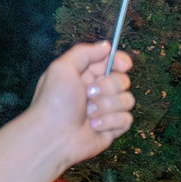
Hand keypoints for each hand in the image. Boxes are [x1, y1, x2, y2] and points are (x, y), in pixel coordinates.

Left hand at [23, 43, 135, 165]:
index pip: (113, 62)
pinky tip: (93, 126)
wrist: (53, 135)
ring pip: (127, 100)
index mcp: (86, 75)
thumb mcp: (62, 68)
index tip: (123, 65)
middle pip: (123, 81)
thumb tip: (107, 46)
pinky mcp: (114, 127)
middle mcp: (98, 91)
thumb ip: (84, 52)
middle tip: (89, 93)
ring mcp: (107, 110)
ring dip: (106, 106)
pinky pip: (126, 119)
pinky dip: (110, 121)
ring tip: (88, 113)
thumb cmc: (54, 101)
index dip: (120, 62)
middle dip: (109, 87)